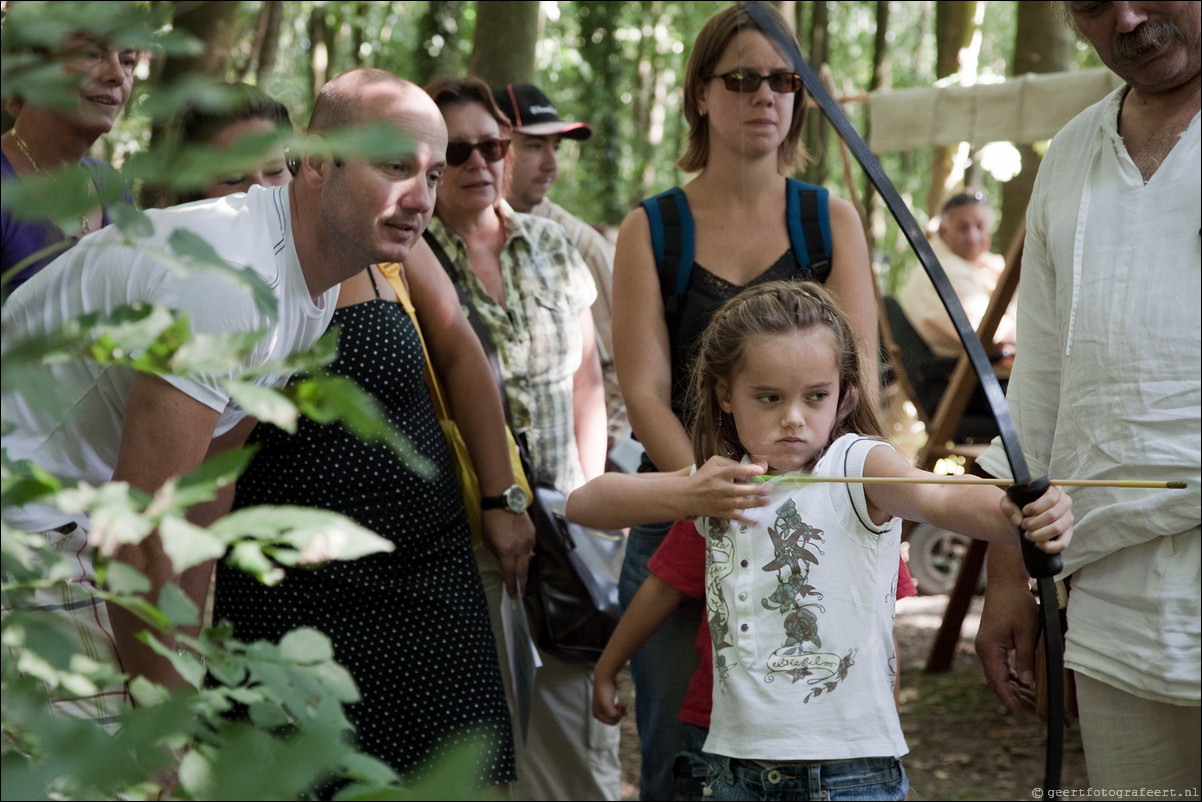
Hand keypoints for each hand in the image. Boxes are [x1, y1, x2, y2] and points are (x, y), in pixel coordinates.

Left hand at [482, 508, 535, 595]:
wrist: (503, 501)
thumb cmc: (490, 521)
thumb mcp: (489, 541)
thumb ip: (498, 553)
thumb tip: (504, 561)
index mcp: (506, 552)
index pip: (510, 574)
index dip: (511, 586)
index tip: (513, 595)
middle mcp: (520, 549)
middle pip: (523, 571)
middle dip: (522, 583)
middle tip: (522, 592)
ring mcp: (529, 541)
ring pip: (528, 559)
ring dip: (524, 566)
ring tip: (522, 574)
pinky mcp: (533, 534)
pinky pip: (530, 548)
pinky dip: (526, 552)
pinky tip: (522, 553)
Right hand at [592, 668, 626, 724]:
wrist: (604, 677)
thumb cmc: (605, 690)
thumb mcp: (607, 704)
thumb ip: (611, 714)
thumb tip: (617, 717)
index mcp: (597, 715)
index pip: (611, 722)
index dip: (617, 716)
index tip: (619, 707)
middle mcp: (599, 713)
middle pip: (614, 719)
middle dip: (619, 713)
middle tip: (622, 704)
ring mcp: (603, 708)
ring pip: (616, 715)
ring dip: (621, 710)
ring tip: (624, 703)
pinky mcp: (608, 703)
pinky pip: (616, 710)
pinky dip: (621, 708)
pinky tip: (623, 703)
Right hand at [684, 456, 771, 522]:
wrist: (686, 496)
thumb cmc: (703, 476)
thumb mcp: (714, 463)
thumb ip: (732, 462)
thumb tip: (752, 467)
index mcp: (719, 473)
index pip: (735, 470)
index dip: (748, 470)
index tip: (761, 470)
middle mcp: (721, 488)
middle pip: (740, 489)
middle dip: (756, 489)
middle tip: (768, 488)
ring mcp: (721, 502)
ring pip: (740, 503)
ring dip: (755, 503)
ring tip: (767, 501)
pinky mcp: (721, 512)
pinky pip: (736, 517)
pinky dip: (747, 521)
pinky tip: (758, 522)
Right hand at [974, 564, 1038, 716]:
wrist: (1004, 583)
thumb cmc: (1016, 604)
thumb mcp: (1027, 632)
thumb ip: (1026, 658)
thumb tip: (1028, 682)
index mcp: (989, 649)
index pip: (998, 682)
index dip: (1010, 700)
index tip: (1021, 715)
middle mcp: (985, 650)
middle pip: (998, 682)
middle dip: (1015, 699)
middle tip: (1034, 714)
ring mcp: (987, 647)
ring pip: (1000, 676)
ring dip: (1015, 689)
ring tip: (1033, 703)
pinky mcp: (993, 643)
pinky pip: (1002, 666)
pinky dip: (1013, 677)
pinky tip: (1025, 685)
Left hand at [1001, 485, 1072, 552]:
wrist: (1021, 522)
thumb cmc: (1017, 508)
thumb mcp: (1009, 502)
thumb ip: (1007, 505)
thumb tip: (1017, 519)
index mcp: (1053, 490)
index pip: (1051, 498)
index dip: (1036, 507)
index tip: (1024, 512)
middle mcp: (1065, 502)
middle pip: (1053, 514)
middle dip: (1034, 523)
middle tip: (1023, 525)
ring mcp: (1068, 518)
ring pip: (1057, 528)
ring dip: (1039, 534)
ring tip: (1028, 534)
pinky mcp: (1067, 534)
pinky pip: (1063, 543)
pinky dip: (1049, 546)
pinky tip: (1037, 544)